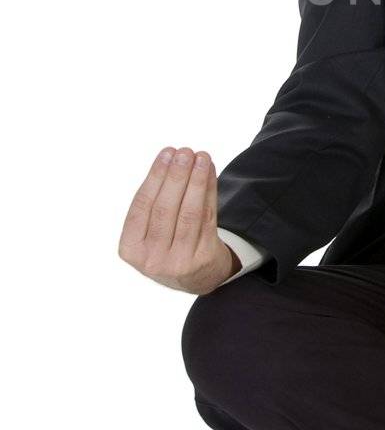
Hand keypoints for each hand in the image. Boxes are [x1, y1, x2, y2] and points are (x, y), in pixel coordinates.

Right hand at [119, 147, 236, 294]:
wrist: (194, 277)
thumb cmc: (166, 244)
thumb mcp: (148, 232)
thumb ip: (154, 202)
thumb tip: (171, 159)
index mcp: (130, 249)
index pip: (141, 206)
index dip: (155, 177)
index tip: (167, 153)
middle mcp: (151, 259)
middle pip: (165, 209)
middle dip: (176, 176)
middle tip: (185, 151)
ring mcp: (178, 262)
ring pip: (189, 213)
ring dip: (196, 181)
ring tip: (201, 157)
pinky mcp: (203, 259)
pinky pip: (208, 218)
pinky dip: (210, 192)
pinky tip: (210, 172)